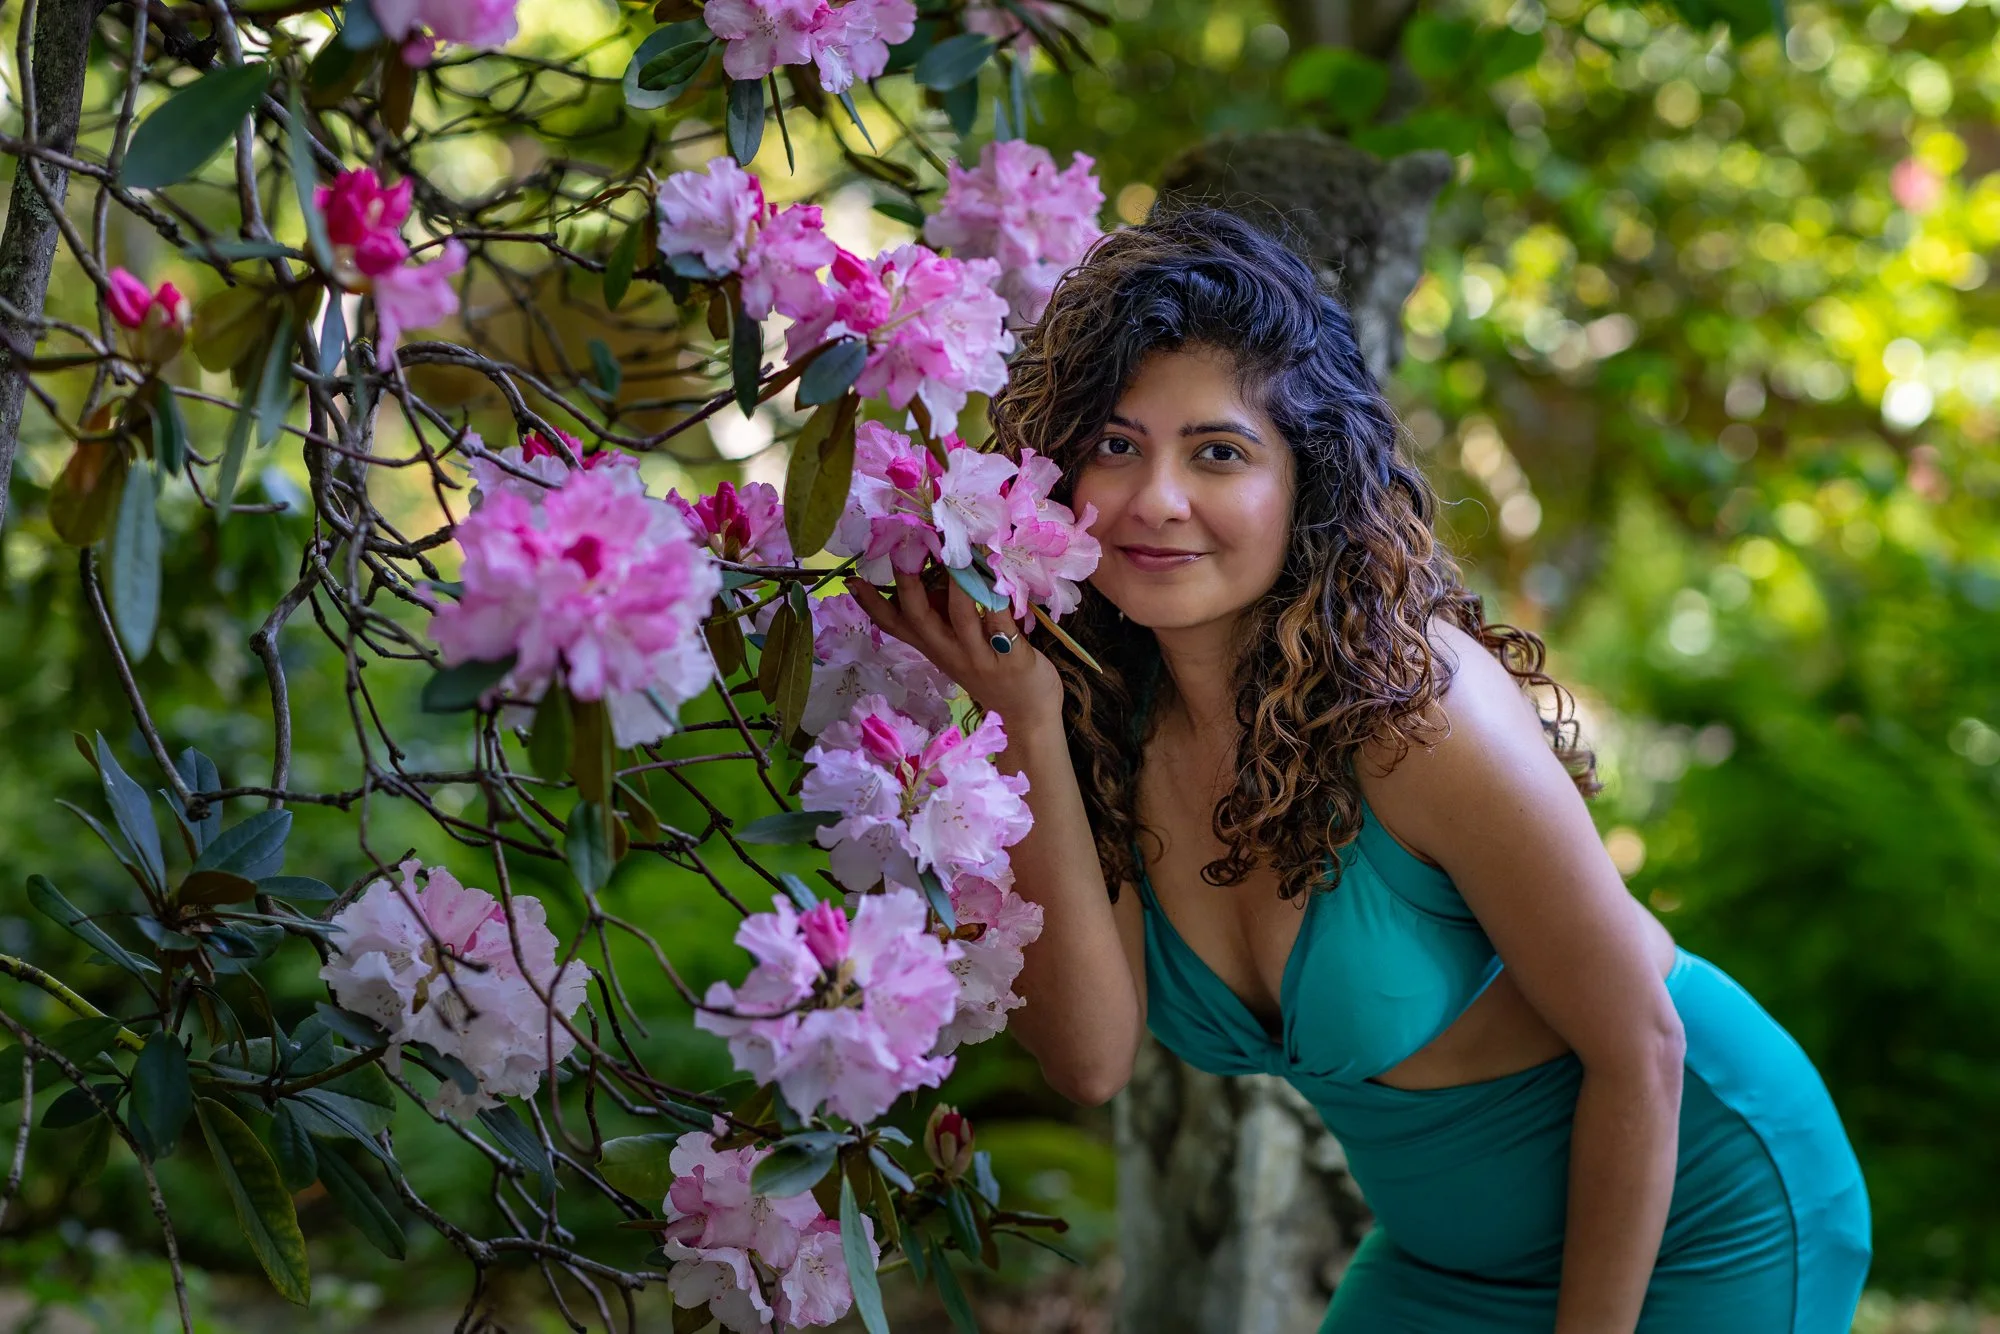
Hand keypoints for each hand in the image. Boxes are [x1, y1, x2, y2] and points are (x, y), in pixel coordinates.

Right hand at [845, 571, 1064, 731]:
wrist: (1025, 717)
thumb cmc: (991, 672)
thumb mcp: (955, 647)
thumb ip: (942, 616)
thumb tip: (931, 571)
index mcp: (933, 647)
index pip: (894, 626)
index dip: (871, 605)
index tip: (850, 580)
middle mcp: (949, 651)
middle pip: (919, 617)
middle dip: (908, 583)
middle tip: (902, 549)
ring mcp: (979, 655)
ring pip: (961, 614)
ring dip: (957, 581)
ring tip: (955, 551)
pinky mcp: (1011, 657)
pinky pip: (1001, 622)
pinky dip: (998, 598)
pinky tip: (999, 573)